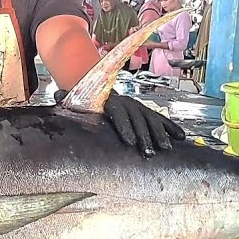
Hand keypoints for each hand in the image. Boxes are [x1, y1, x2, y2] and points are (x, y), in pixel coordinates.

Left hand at [55, 89, 184, 156]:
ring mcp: (138, 106)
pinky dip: (171, 127)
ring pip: (151, 119)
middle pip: (137, 118)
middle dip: (144, 136)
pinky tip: (180, 137)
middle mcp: (126, 102)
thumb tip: (58, 95)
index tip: (130, 142)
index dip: (124, 126)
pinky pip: (160, 119)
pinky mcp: (145, 111)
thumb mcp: (74, 98)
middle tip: (148, 152)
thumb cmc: (84, 100)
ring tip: (165, 149)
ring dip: (160, 133)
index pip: (118, 113)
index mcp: (109, 101)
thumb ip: (67, 99)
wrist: (96, 86)